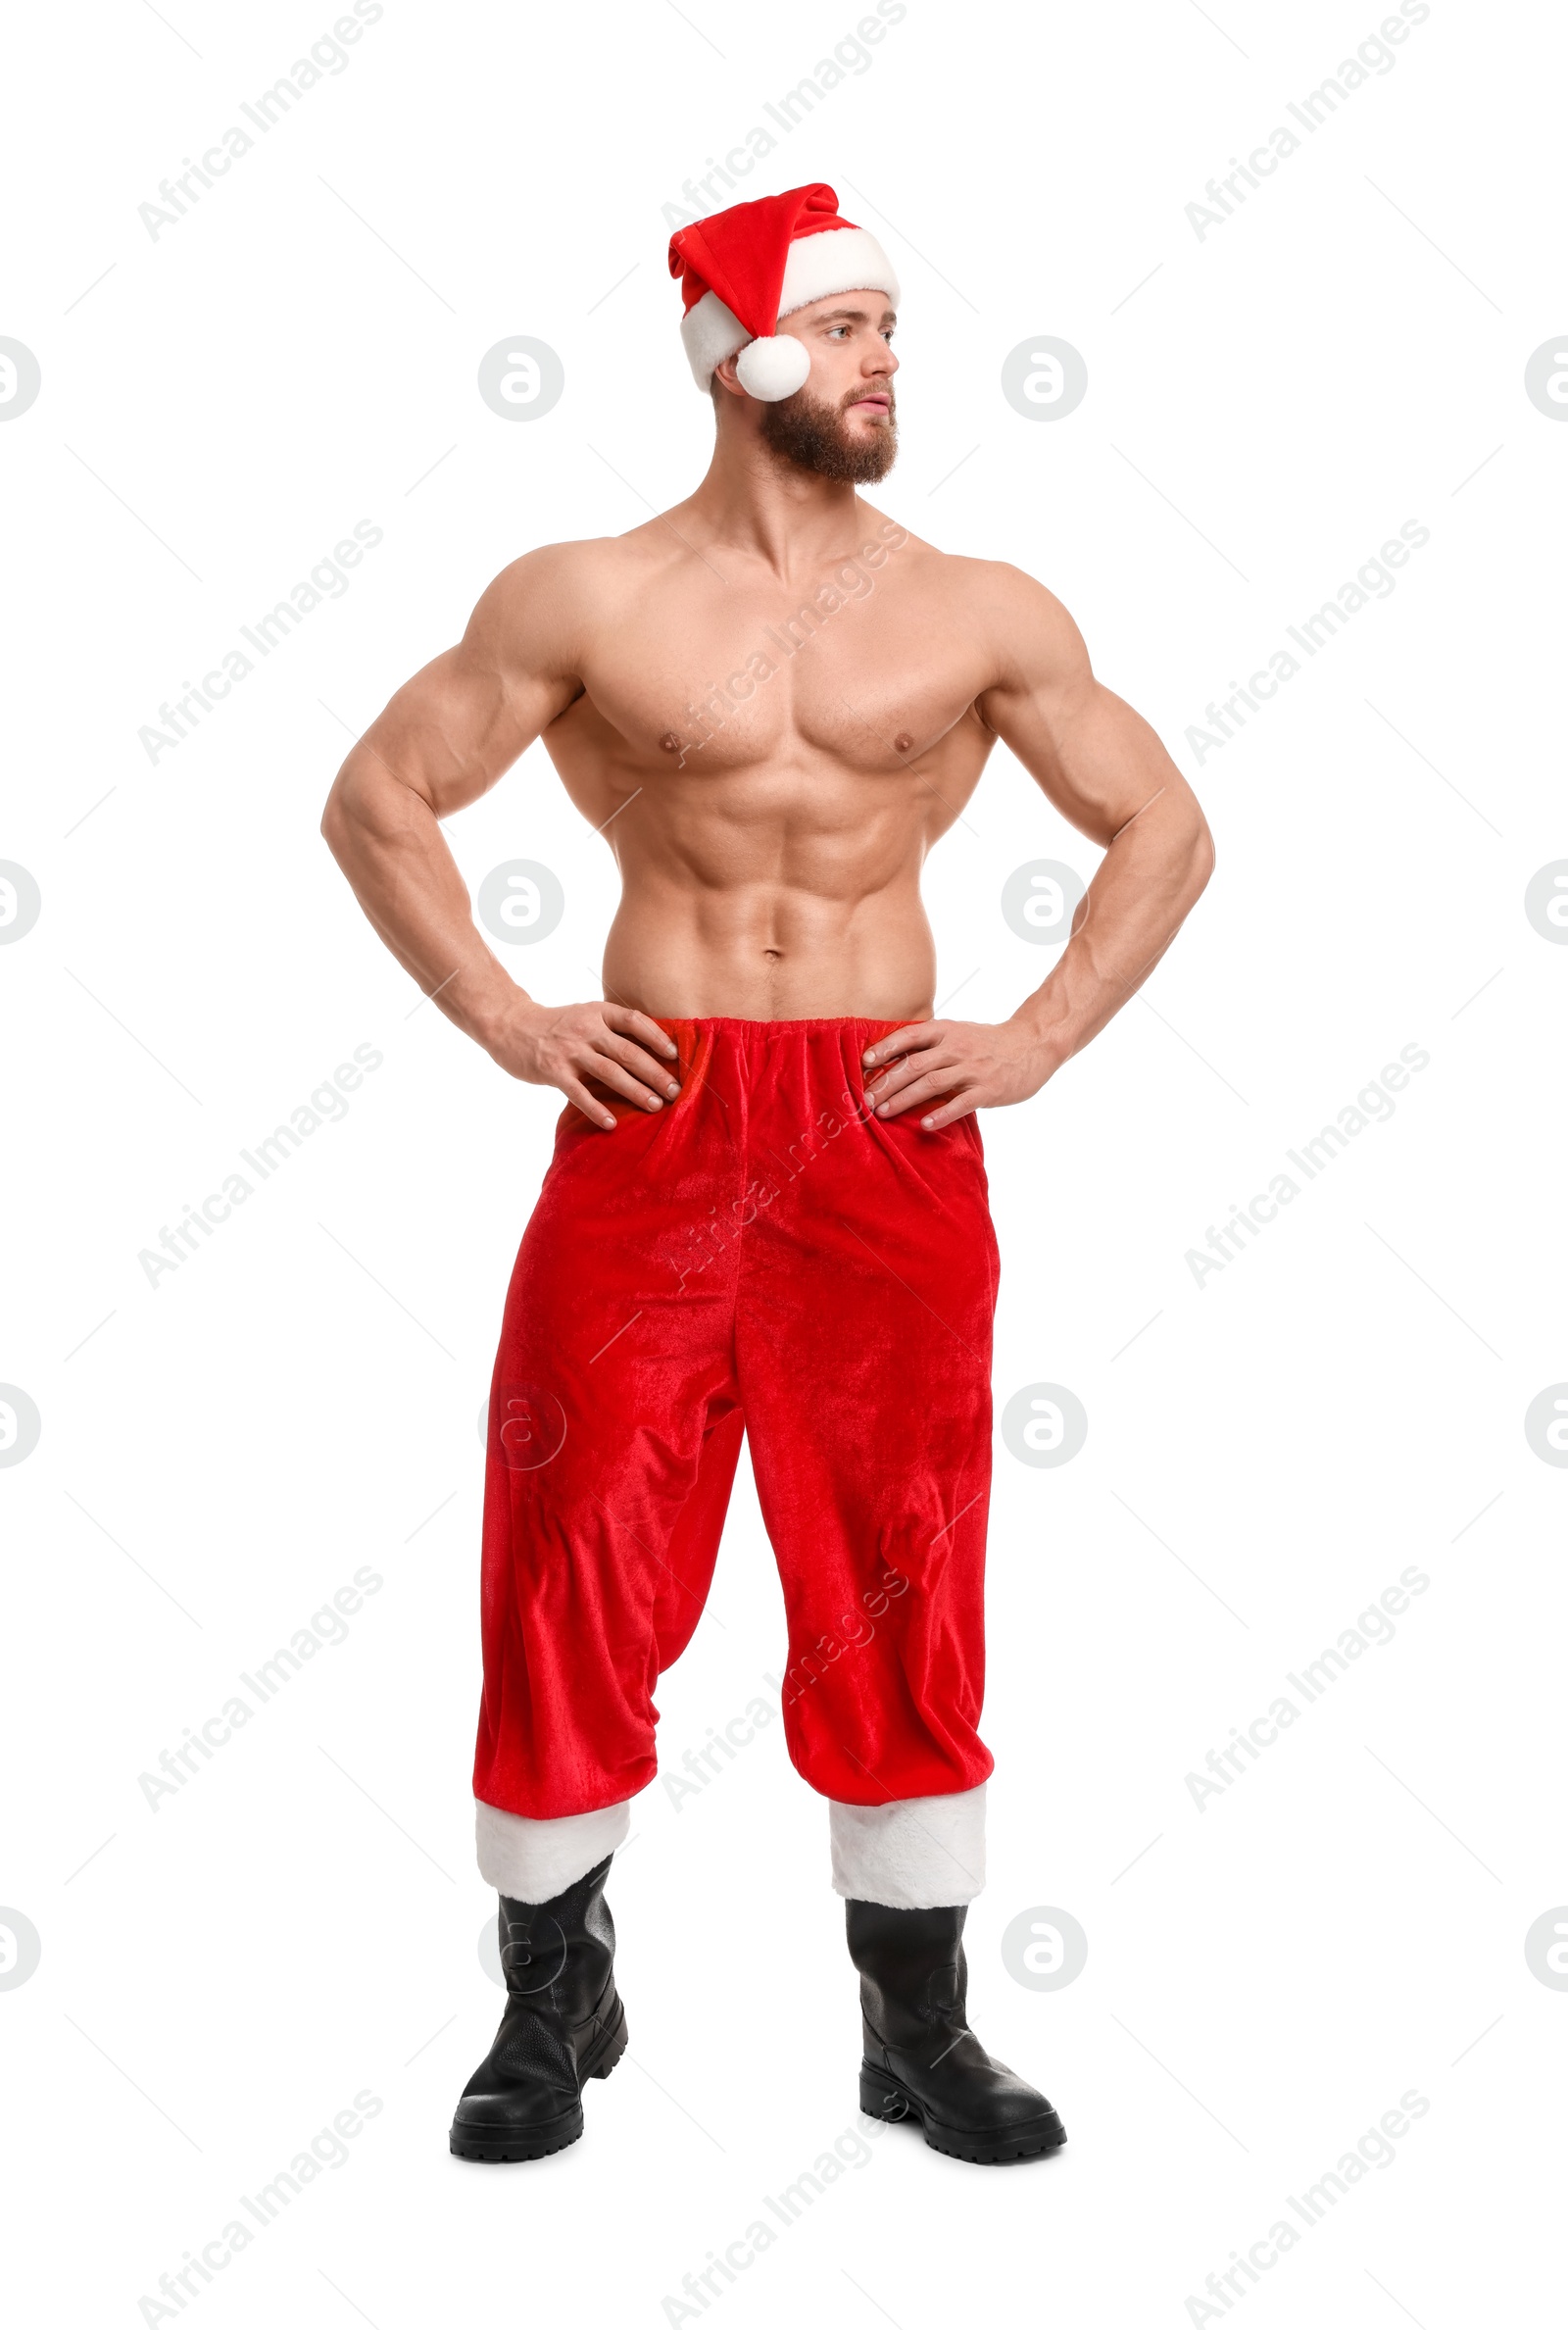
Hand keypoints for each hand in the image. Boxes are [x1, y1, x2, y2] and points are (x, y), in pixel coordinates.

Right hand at [492, 999, 680, 1130]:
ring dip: (635, 1091)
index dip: (657, 1037)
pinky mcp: (553, 1070)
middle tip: (675, 1091)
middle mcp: (586, 1029)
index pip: (634, 1021)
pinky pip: (579, 1093)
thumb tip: (651, 1051)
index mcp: (598, 1012)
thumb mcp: (585, 1016)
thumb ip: (611, 1029)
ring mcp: (569, 1050)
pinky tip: (612, 1124)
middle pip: (628, 1052)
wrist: (510, 1026)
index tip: (675, 1056)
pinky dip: (597, 1109)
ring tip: (654, 1106)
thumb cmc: (556, 1026)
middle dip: (654, 1073)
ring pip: (610, 1072)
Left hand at [861, 1018, 1058, 1129]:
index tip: (864, 1063)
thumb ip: (930, 1045)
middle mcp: (956, 1047)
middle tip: (865, 1100)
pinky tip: (925, 1125)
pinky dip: (941, 1114)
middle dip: (886, 1082)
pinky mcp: (988, 1089)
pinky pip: (961, 1103)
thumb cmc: (987, 1043)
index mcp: (946, 1031)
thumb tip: (891, 1060)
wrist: (1032, 1045)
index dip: (885, 1048)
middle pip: (914, 1064)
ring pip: (932, 1083)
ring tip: (883, 1112)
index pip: (909, 1036)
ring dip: (904, 1098)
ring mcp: (973, 1068)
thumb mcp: (958, 1034)